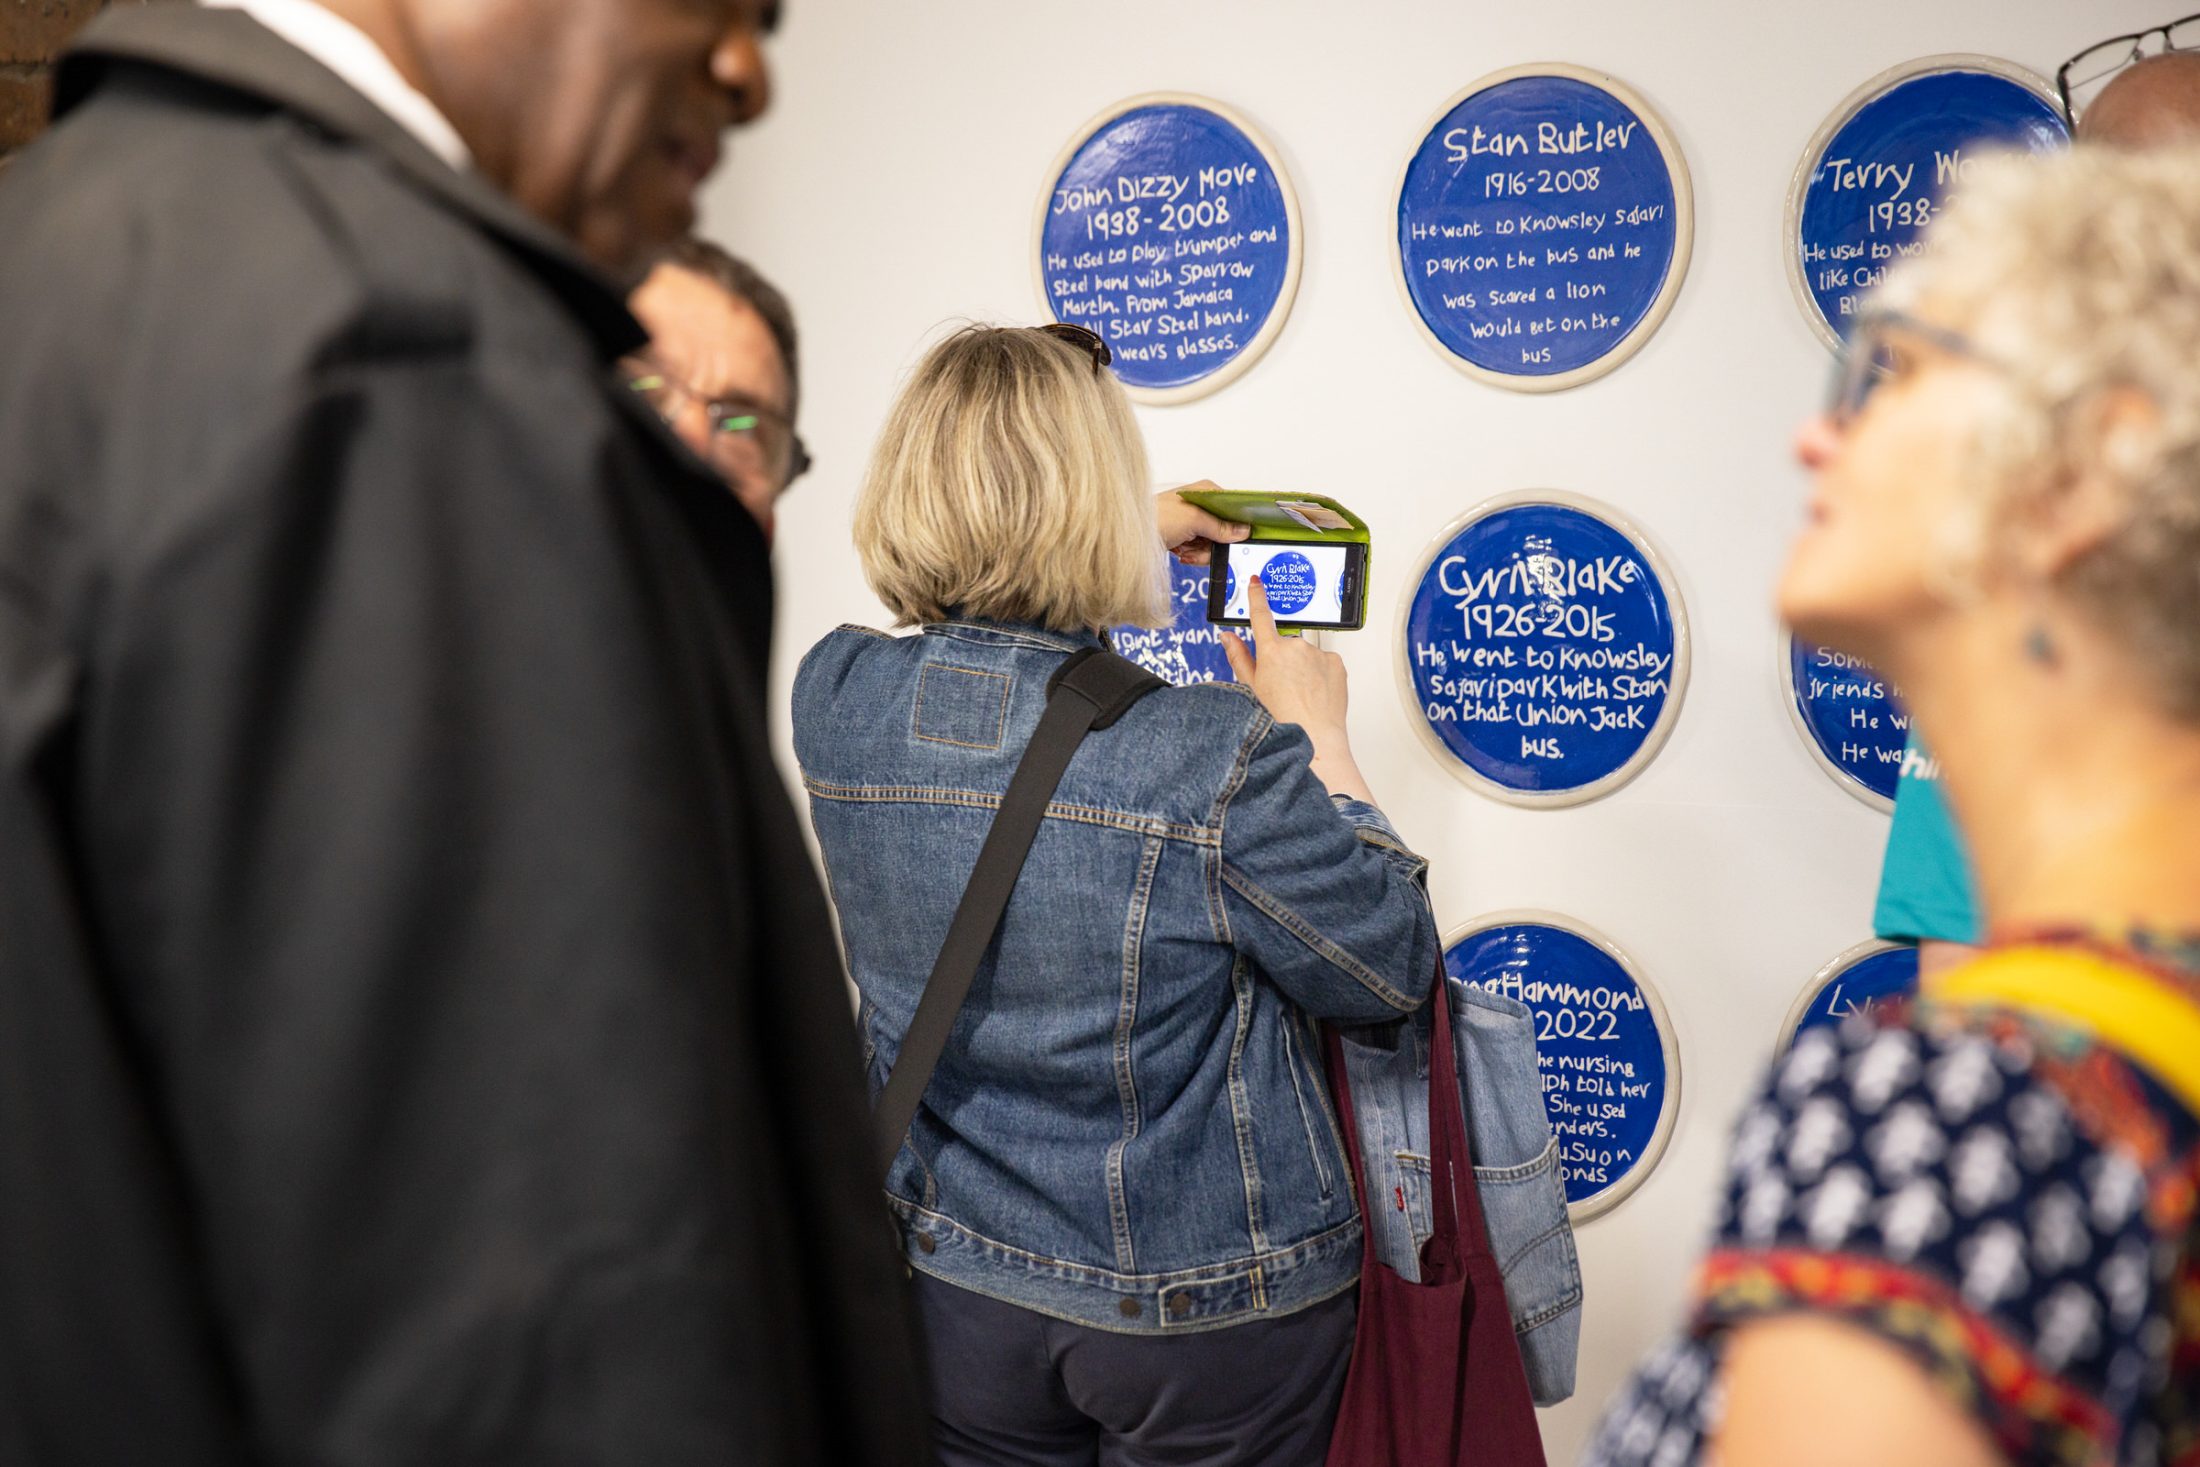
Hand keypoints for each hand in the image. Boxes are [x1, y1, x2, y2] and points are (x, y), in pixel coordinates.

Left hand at [1155, 481, 1247, 564]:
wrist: (1129, 536)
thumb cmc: (1155, 518)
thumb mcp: (1192, 520)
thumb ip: (1219, 526)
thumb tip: (1242, 530)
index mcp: (1205, 492)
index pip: (1233, 507)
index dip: (1234, 525)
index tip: (1235, 537)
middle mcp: (1201, 505)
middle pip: (1223, 530)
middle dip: (1212, 544)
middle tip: (1197, 545)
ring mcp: (1193, 522)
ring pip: (1212, 544)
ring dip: (1199, 552)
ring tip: (1184, 548)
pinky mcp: (1185, 536)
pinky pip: (1200, 550)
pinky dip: (1192, 555)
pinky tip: (1180, 552)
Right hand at [1221, 577, 1376, 802]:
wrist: (1315, 737)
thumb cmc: (1281, 717)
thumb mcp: (1251, 688)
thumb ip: (1239, 657)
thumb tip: (1228, 636)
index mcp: (1271, 651)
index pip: (1261, 616)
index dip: (1257, 596)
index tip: (1255, 581)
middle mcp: (1295, 646)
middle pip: (1285, 644)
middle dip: (1283, 659)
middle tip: (1283, 686)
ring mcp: (1318, 653)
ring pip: (1306, 654)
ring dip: (1303, 668)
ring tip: (1301, 694)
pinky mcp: (1336, 661)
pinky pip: (1324, 662)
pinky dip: (1320, 674)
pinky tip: (1316, 693)